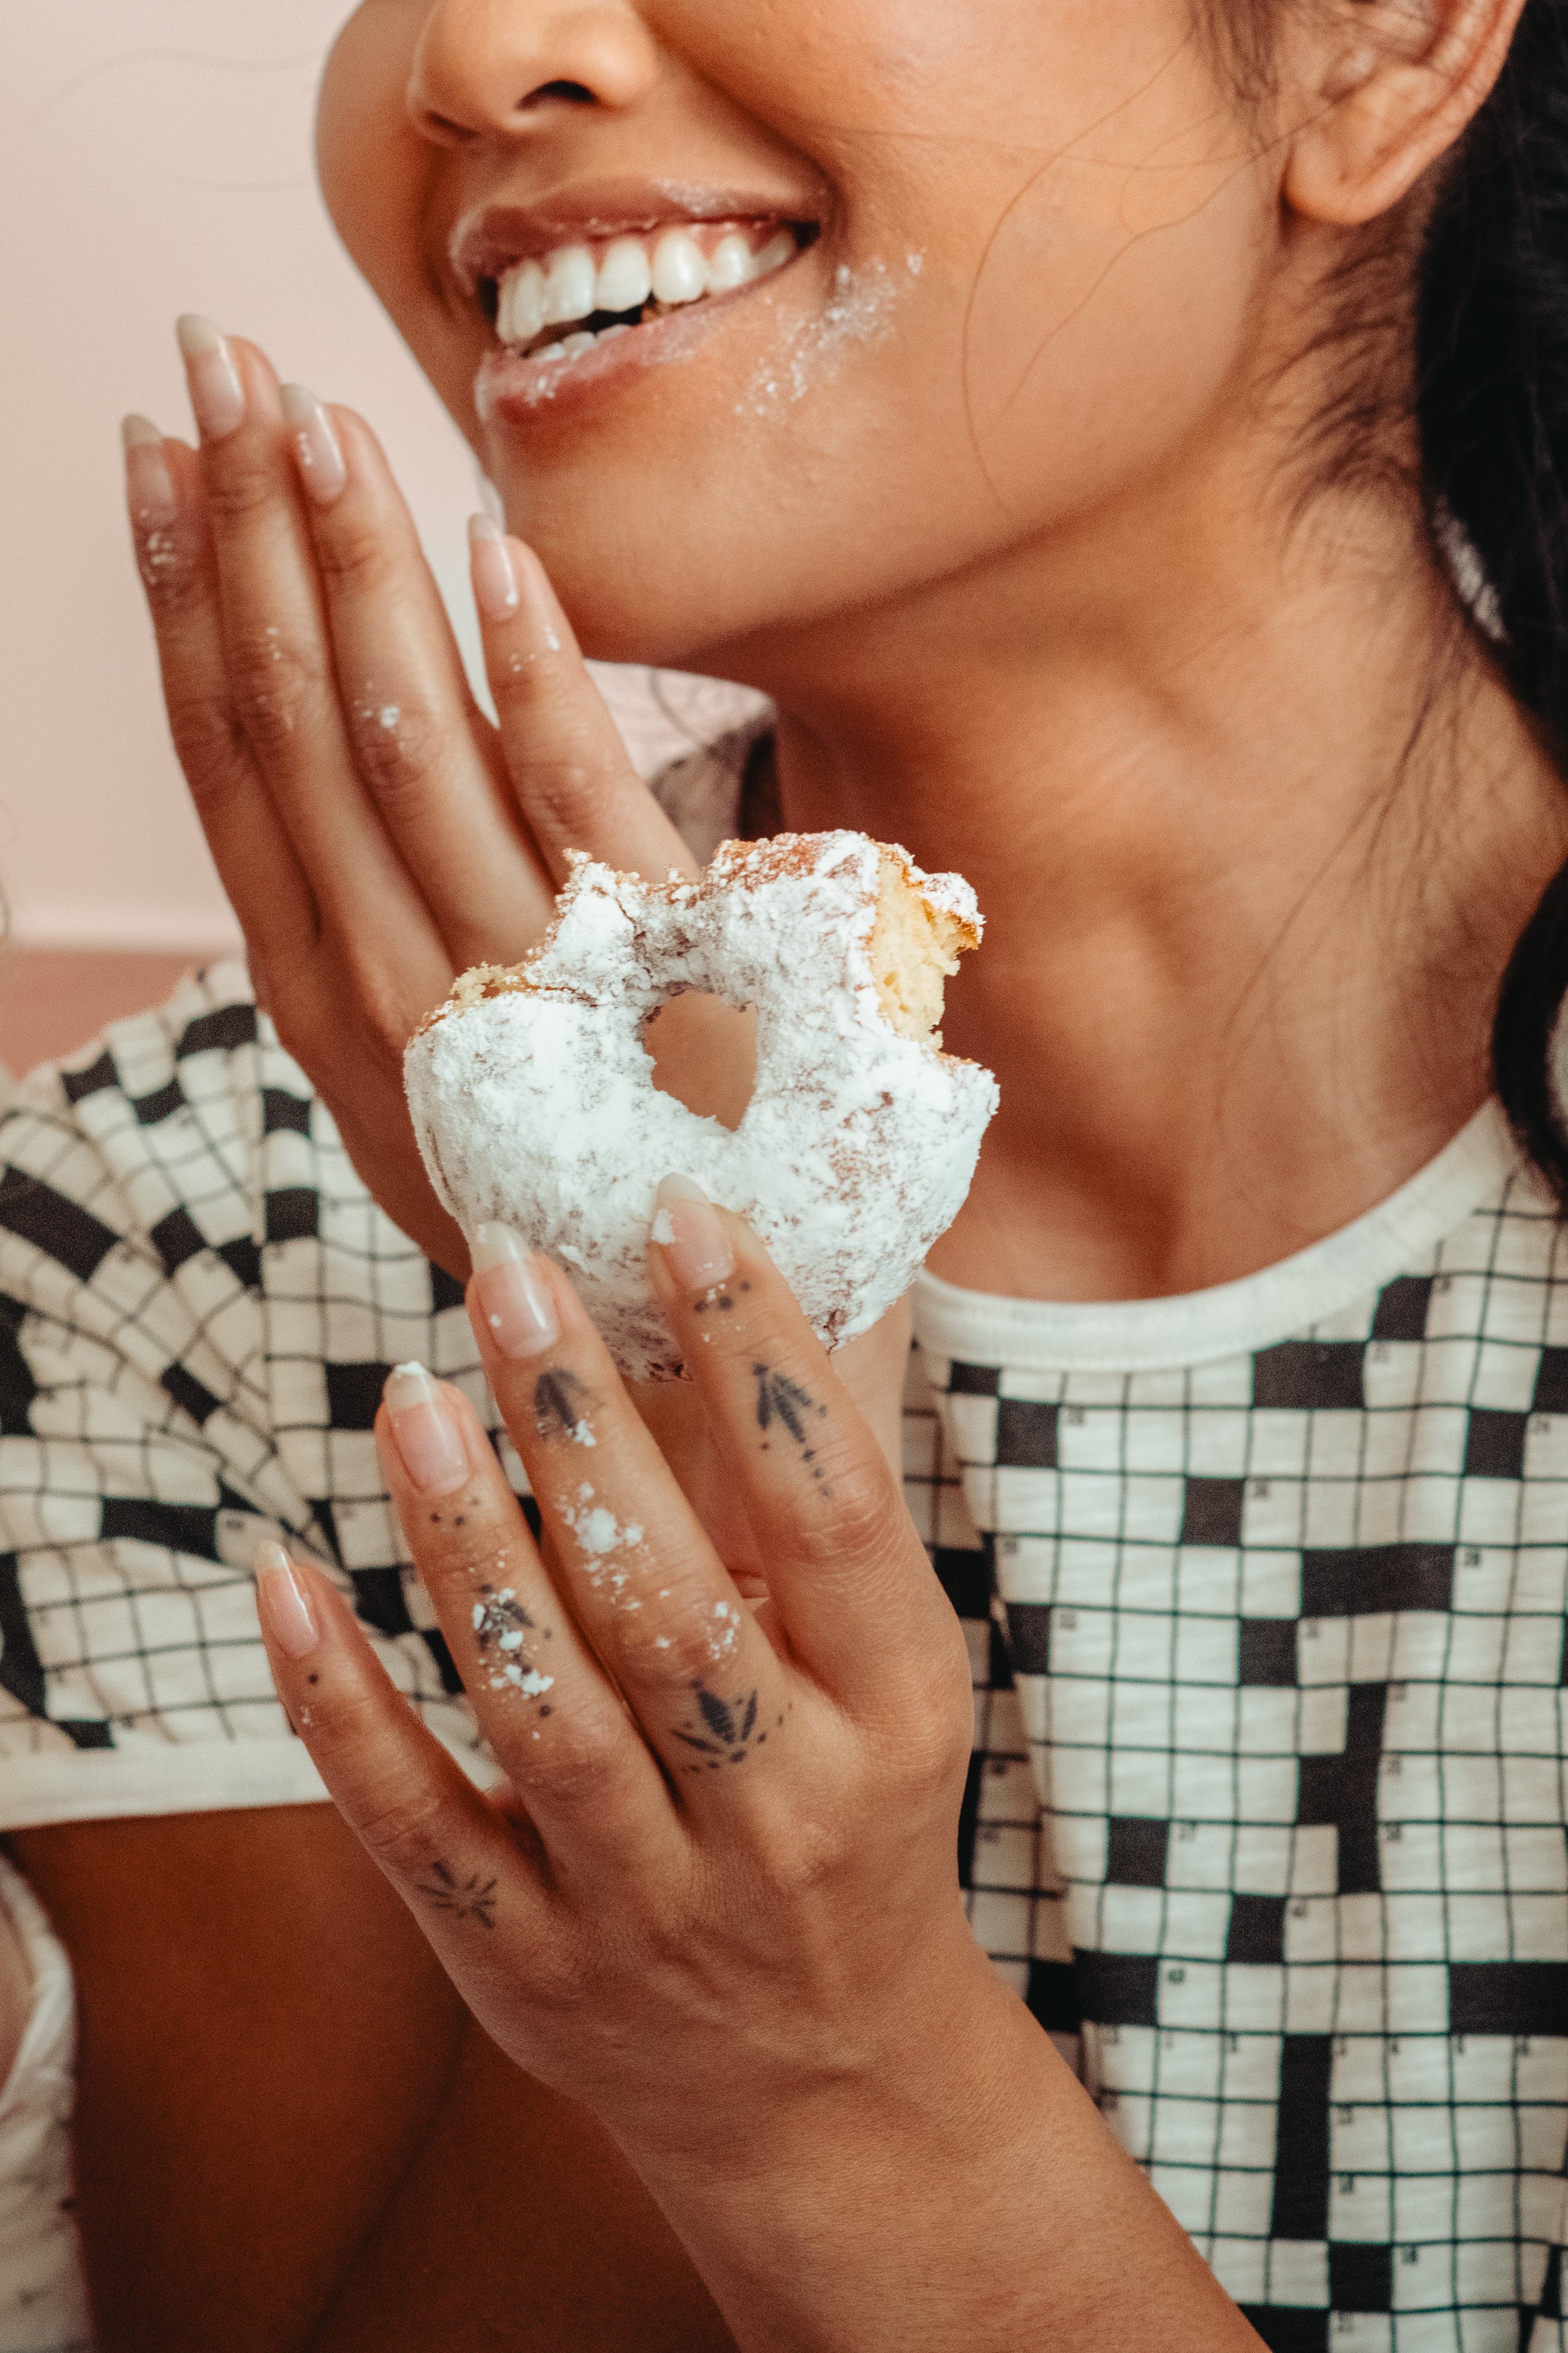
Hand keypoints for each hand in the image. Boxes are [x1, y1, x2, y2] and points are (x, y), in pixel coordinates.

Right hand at [122, 318, 751, 1276]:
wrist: (688, 1362)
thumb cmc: (563, 1192)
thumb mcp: (436, 1072)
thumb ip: (391, 928)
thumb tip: (359, 753)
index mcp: (330, 1004)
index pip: (233, 771)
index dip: (188, 605)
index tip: (159, 459)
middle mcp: (392, 994)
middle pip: (291, 729)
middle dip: (247, 533)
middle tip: (207, 358)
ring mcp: (518, 986)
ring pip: (403, 744)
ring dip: (353, 566)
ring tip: (310, 411)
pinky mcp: (651, 981)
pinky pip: (576, 800)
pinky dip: (533, 669)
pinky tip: (493, 545)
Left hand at [254, 1188, 986, 2199]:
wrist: (829, 2087)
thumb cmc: (856, 1824)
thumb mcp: (891, 1681)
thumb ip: (820, 1517)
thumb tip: (768, 1293)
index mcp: (897, 1714)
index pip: (835, 1506)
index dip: (762, 1349)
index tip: (680, 1216)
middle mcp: (784, 1811)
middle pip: (671, 1602)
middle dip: (583, 1426)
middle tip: (506, 1273)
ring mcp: (651, 1904)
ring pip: (542, 1706)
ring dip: (463, 1541)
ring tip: (410, 1391)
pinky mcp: (530, 1969)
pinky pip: (416, 1827)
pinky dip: (342, 1703)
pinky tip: (287, 1573)